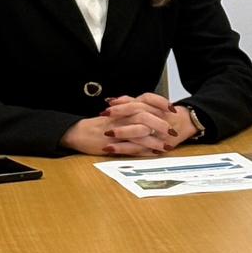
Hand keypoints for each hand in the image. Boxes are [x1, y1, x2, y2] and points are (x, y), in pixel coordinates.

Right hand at [61, 92, 178, 156]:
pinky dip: (144, 150)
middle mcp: (122, 116)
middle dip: (161, 123)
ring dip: (155, 139)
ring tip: (166, 146)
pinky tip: (153, 153)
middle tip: (172, 131)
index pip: (145, 99)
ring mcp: (117, 129)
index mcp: (124, 107)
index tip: (172, 108)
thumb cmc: (98, 125)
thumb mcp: (116, 114)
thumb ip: (131, 112)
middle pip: (145, 115)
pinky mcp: (113, 143)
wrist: (79, 132)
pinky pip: (131, 146)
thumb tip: (150, 113)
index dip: (160, 102)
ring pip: (140, 131)